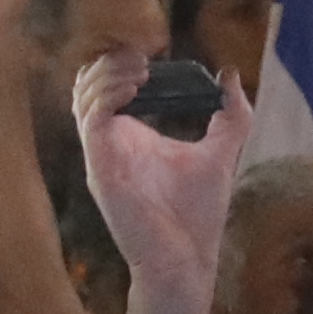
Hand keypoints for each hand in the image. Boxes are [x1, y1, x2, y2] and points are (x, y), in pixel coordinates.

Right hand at [70, 47, 251, 282]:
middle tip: (143, 57)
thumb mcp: (221, 153)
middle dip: (110, 62)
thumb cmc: (197, 214)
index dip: (122, 64)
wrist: (187, 259)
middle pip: (87, 86)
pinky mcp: (100, 168)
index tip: (151, 54)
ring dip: (108, 75)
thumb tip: (230, 76)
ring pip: (82, 98)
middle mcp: (111, 142)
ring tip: (140, 69)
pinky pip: (90, 121)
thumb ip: (230, 116)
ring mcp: (102, 155)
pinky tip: (135, 87)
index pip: (109, 88)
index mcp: (132, 136)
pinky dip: (107, 97)